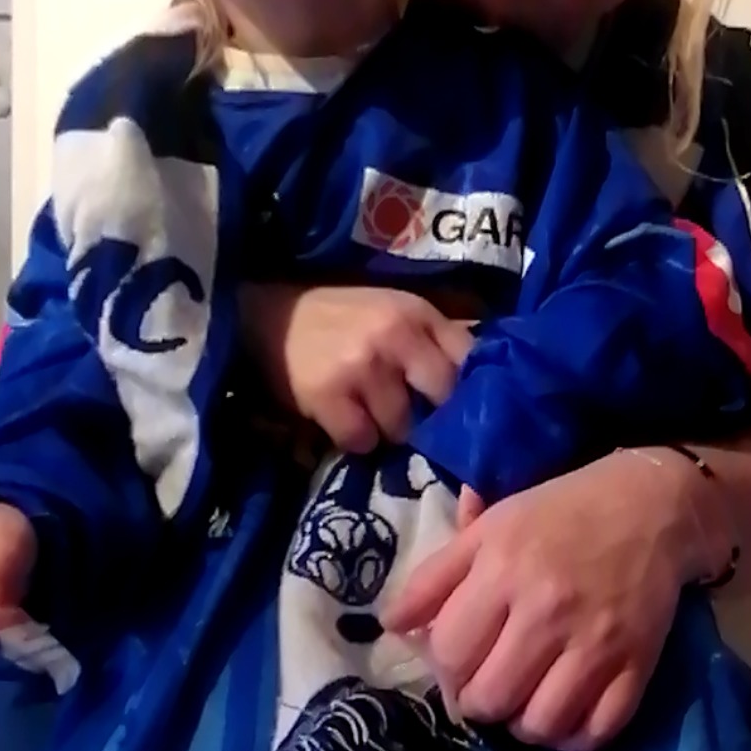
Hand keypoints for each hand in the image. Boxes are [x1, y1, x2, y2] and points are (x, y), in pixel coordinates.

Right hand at [239, 283, 472, 451]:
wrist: (267, 316)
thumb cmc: (338, 317)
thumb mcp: (393, 309)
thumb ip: (434, 336)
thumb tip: (482, 375)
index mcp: (416, 313)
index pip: (469, 360)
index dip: (470, 389)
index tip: (464, 407)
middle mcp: (394, 337)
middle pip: (442, 399)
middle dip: (432, 415)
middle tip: (416, 418)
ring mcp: (361, 368)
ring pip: (401, 428)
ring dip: (388, 430)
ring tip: (368, 412)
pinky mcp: (328, 396)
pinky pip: (362, 441)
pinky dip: (356, 439)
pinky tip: (343, 419)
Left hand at [383, 449, 714, 750]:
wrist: (651, 505)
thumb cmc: (559, 514)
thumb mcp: (490, 527)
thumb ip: (434, 577)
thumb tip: (391, 625)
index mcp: (503, 571)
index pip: (451, 655)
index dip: (445, 670)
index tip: (459, 663)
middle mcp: (548, 611)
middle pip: (490, 699)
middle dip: (479, 703)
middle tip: (490, 686)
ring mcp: (596, 643)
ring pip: (541, 725)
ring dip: (524, 724)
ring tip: (526, 701)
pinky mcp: (638, 664)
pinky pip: (597, 730)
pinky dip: (575, 737)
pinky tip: (566, 713)